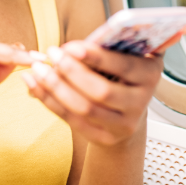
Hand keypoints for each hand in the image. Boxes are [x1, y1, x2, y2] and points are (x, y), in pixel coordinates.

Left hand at [22, 40, 164, 147]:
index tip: (70, 46)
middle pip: (102, 91)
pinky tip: (35, 85)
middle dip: (72, 71)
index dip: (96, 56)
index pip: (124, 65)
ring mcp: (124, 124)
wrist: (128, 110)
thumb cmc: (122, 73)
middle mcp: (141, 101)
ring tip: (38, 69)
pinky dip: (50, 100)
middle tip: (51, 54)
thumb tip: (69, 47)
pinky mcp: (105, 138)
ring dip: (56, 87)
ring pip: (85, 108)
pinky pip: (72, 120)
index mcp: (150, 73)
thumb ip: (107, 47)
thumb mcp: (124, 55)